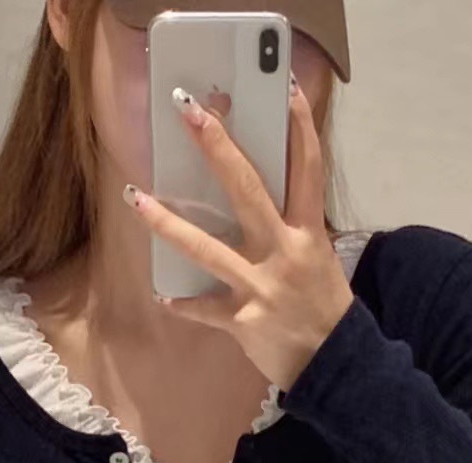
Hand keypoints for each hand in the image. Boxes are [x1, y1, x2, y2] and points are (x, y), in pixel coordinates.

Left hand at [123, 77, 354, 392]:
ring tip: (136, 197)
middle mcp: (286, 252)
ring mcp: (262, 287)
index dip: (300, 126)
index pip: (308, 168)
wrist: (336, 365)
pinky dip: (183, 303)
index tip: (287, 87)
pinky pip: (204, 308)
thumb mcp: (318, 259)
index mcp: (309, 233)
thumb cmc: (324, 308)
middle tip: (189, 110)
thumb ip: (291, 228)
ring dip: (167, 222)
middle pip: (248, 190)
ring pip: (207, 248)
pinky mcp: (244, 321)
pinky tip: (163, 295)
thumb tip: (258, 199)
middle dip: (217, 148)